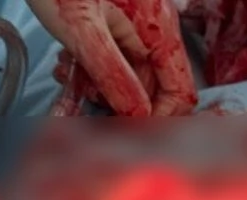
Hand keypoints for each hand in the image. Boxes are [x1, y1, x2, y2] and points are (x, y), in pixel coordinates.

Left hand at [26, 0, 196, 115]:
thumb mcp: (83, 31)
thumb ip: (113, 76)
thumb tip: (138, 116)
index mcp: (159, 29)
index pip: (180, 89)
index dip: (159, 117)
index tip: (128, 132)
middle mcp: (153, 28)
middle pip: (150, 86)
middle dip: (119, 102)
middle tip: (84, 105)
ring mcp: (133, 24)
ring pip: (127, 74)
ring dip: (99, 87)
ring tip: (68, 79)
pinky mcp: (113, 21)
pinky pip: (111, 57)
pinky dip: (91, 69)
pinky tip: (67, 64)